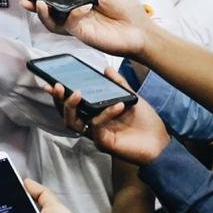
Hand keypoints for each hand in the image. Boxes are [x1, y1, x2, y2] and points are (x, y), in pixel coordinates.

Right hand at [27, 0, 151, 59]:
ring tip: (37, 3)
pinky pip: (66, 25)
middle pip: (52, 8)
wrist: (139, 31)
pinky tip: (77, 9)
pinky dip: (68, 15)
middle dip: (37, 4)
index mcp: (85, 0)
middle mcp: (77, 12)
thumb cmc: (128, 11)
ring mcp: (77, 24)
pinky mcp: (80, 33)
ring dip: (43, 13)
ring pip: (53, 20)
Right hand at [50, 66, 168, 165]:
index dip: (59, 95)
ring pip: (73, 123)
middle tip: (58, 86)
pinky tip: (117, 104)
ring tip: (76, 92)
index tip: (51, 82)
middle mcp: (92, 125)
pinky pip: (97, 126)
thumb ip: (118, 84)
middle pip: (66, 114)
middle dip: (59, 100)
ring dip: (71, 107)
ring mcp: (96, 135)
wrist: (161, 143)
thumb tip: (106, 69)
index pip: (72, 105)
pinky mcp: (104, 143)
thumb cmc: (146, 123)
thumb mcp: (131, 97)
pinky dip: (105, 113)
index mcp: (95, 114)